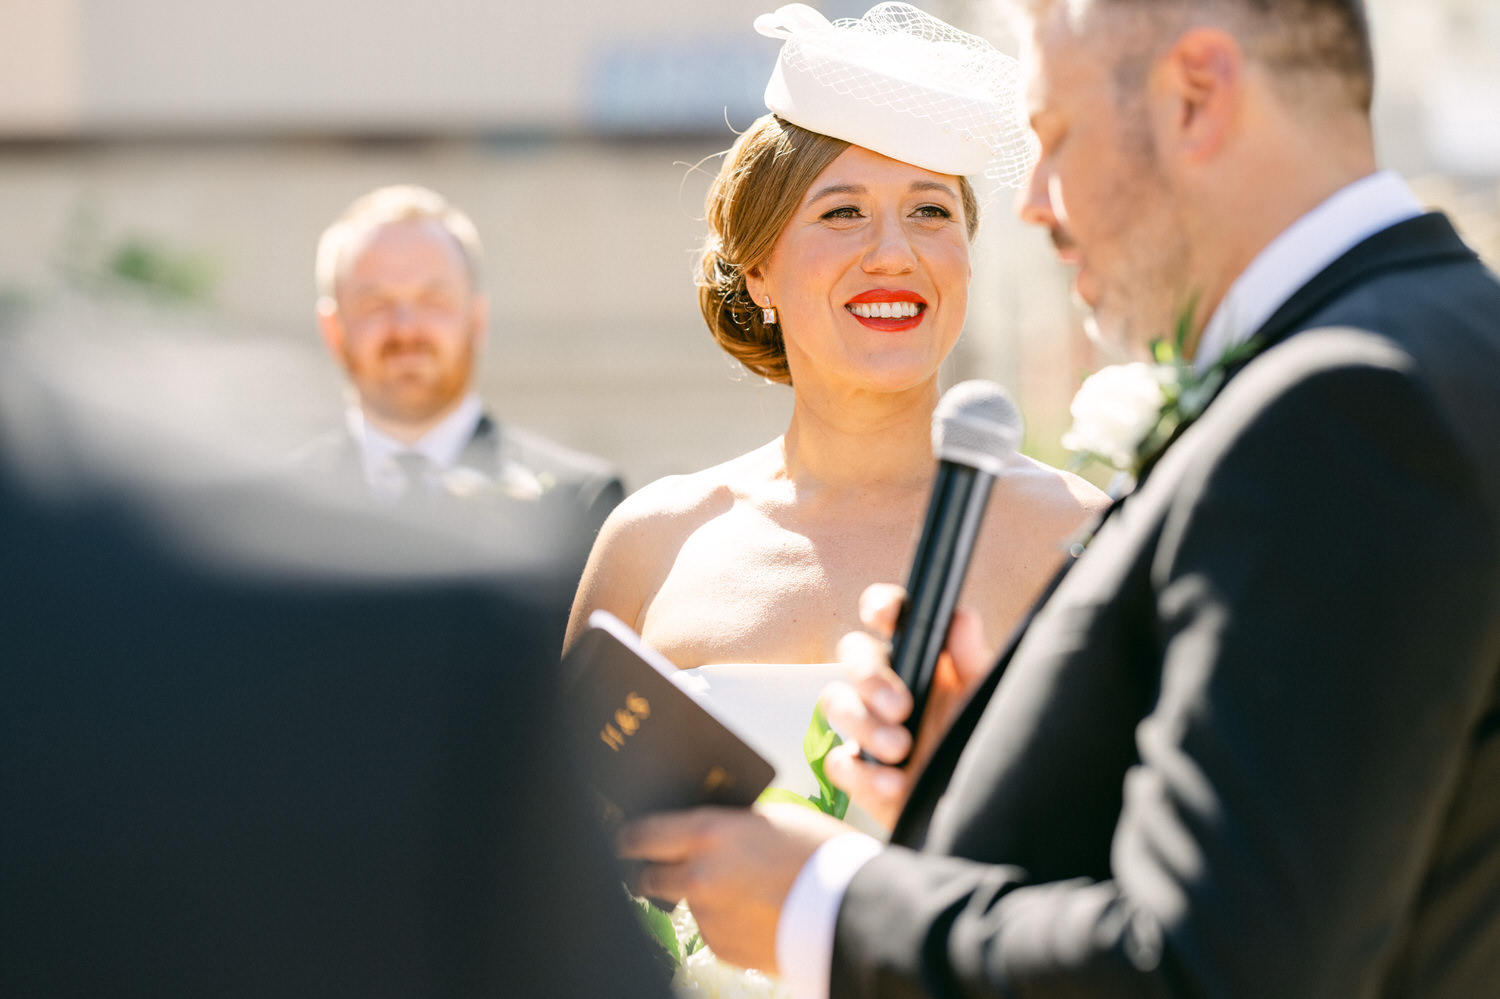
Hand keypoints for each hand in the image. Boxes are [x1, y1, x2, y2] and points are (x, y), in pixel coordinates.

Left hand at [617, 802, 851, 972]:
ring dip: (699, 896)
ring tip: (741, 888)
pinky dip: (723, 921)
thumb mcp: (770, 818)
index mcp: (706, 835)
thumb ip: (727, 825)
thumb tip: (702, 832)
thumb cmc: (820, 854)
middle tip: (663, 865)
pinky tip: (754, 910)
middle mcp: (697, 876)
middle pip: (646, 877)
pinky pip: (711, 929)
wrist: (852, 909)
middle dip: (650, 871)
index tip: (626, 839)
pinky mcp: (723, 948)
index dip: (628, 838)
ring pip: (685, 903)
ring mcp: (708, 916)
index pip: (639, 836)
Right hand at [820, 583, 992, 828]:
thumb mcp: (984, 704)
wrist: (979, 816)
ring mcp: (868, 727)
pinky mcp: (858, 770)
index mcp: (921, 659)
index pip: (890, 617)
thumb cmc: (982, 749)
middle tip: (901, 707)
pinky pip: (837, 760)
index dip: (880, 607)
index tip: (884, 617)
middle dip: (868, 676)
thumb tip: (960, 618)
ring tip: (900, 749)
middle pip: (853, 653)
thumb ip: (973, 661)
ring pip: (835, 701)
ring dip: (864, 724)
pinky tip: (893, 784)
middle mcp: (889, 686)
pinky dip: (861, 774)